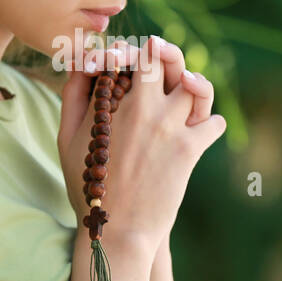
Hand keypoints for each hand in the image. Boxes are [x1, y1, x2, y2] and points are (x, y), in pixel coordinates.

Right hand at [56, 36, 226, 253]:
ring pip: (197, 85)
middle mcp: (146, 108)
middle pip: (165, 58)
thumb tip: (85, 65)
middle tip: (162, 59)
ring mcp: (171, 127)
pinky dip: (210, 123)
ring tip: (187, 91)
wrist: (117, 230)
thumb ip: (73, 96)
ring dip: (194, 85)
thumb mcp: (67, 137)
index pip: (129, 54)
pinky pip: (214, 122)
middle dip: (164, 53)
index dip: (130, 50)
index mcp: (114, 101)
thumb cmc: (88, 185)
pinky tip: (200, 129)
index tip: (128, 60)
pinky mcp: (190, 149)